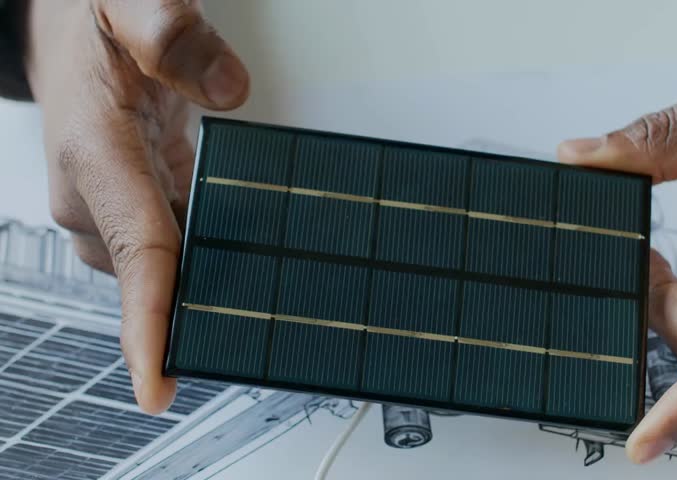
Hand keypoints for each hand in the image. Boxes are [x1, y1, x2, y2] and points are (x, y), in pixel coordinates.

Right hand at [25, 0, 249, 412]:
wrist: (63, 29)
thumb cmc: (87, 20)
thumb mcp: (125, 1)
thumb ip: (171, 35)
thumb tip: (230, 92)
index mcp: (94, 153)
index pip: (133, 248)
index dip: (148, 324)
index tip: (159, 387)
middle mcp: (94, 196)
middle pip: (158, 274)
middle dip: (206, 302)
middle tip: (280, 307)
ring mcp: (109, 210)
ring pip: (166, 267)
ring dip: (210, 278)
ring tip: (271, 273)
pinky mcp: (130, 208)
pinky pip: (169, 251)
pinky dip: (205, 256)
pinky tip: (245, 249)